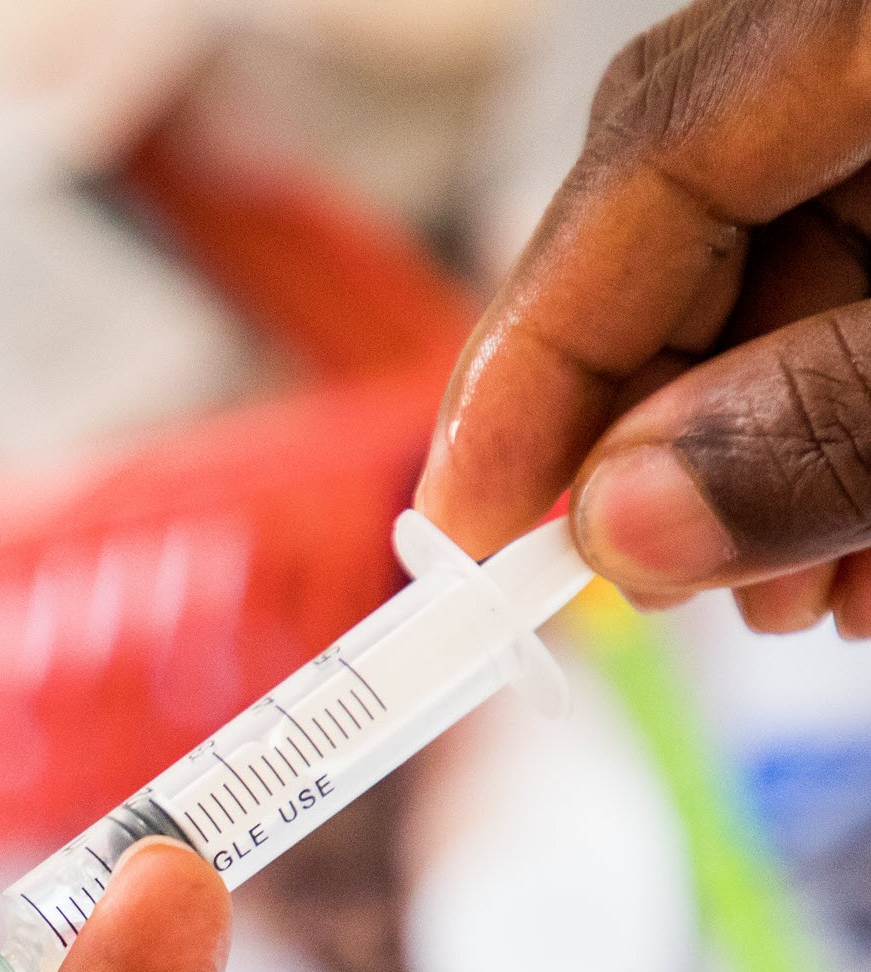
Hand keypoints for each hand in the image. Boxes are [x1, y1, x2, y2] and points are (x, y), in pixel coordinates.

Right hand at [418, 0, 870, 636]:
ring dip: (768, 454)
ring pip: (785, 273)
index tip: (463, 533)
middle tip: (657, 582)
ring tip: (804, 593)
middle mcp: (867, 34)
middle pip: (695, 233)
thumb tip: (627, 522)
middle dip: (667, 438)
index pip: (642, 169)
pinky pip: (858, 275)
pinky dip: (843, 413)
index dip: (531, 367)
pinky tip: (861, 530)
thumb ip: (821, 424)